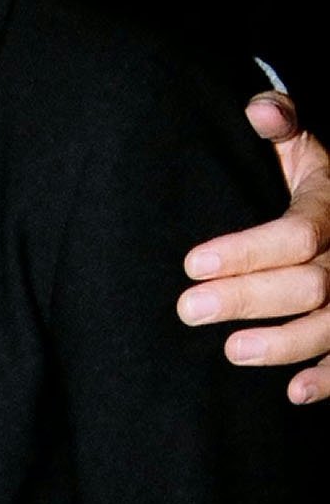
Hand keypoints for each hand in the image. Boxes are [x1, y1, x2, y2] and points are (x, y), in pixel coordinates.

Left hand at [178, 92, 329, 402]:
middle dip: (249, 298)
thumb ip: (279, 123)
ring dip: (285, 344)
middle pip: (311, 285)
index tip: (191, 264)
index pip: (298, 234)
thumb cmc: (306, 172)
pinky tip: (294, 393)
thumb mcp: (298, 142)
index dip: (247, 252)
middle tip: (188, 309)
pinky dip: (329, 378)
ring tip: (231, 351)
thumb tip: (259, 110)